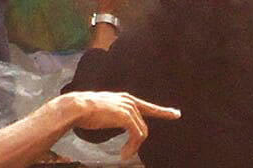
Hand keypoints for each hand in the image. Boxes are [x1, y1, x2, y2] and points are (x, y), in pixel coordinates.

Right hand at [66, 91, 180, 158]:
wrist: (77, 107)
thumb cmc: (85, 112)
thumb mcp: (103, 111)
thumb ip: (113, 115)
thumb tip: (115, 121)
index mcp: (125, 99)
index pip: (148, 106)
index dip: (163, 111)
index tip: (176, 113)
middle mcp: (129, 101)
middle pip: (145, 122)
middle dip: (147, 131)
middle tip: (145, 138)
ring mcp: (129, 108)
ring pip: (142, 132)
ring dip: (134, 146)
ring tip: (123, 155)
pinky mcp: (126, 117)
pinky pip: (137, 135)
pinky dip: (132, 147)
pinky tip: (124, 154)